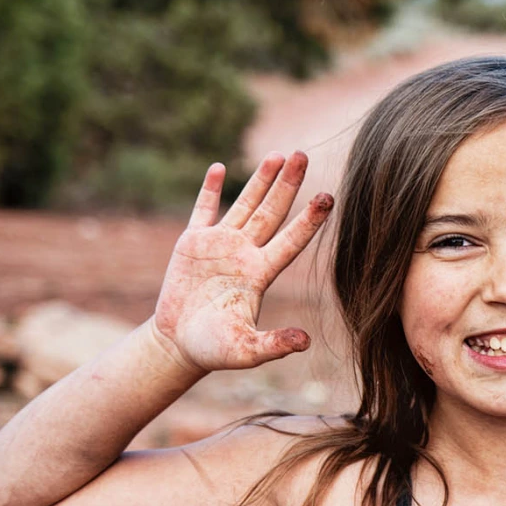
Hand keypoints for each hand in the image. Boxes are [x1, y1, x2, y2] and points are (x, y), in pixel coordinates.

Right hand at [149, 151, 332, 372]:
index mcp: (260, 274)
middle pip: (272, 212)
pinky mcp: (192, 243)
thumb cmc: (213, 350)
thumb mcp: (246, 350)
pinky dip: (209, 189)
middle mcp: (245, 254)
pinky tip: (219, 167)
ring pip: (245, 205)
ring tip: (278, 155)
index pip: (291, 241)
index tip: (327, 197)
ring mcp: (220, 245)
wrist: (178, 345)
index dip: (309, 220)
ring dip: (260, 180)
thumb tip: (305, 342)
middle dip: (288, 185)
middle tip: (303, 155)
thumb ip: (274, 344)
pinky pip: (203, 210)